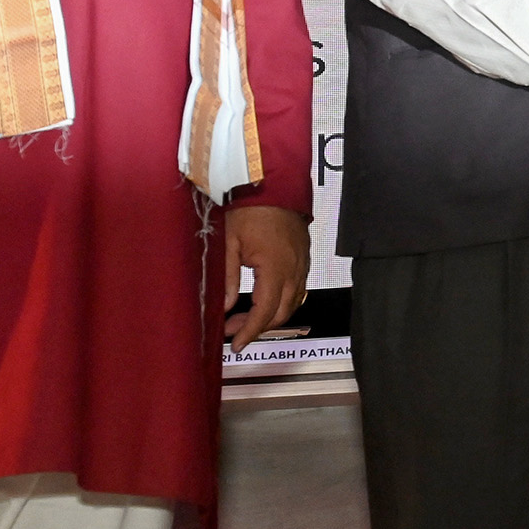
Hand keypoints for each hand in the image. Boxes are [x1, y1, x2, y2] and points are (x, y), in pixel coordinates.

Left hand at [223, 205, 308, 353]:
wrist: (273, 183)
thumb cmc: (249, 208)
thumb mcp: (229, 242)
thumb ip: (227, 277)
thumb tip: (224, 306)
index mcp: (275, 267)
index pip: (265, 311)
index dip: (250, 331)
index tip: (236, 344)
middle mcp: (294, 269)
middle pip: (282, 312)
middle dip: (258, 327)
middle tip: (233, 330)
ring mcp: (302, 263)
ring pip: (293, 303)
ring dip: (270, 315)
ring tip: (244, 318)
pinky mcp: (304, 256)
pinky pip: (298, 288)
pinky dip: (282, 301)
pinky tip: (263, 299)